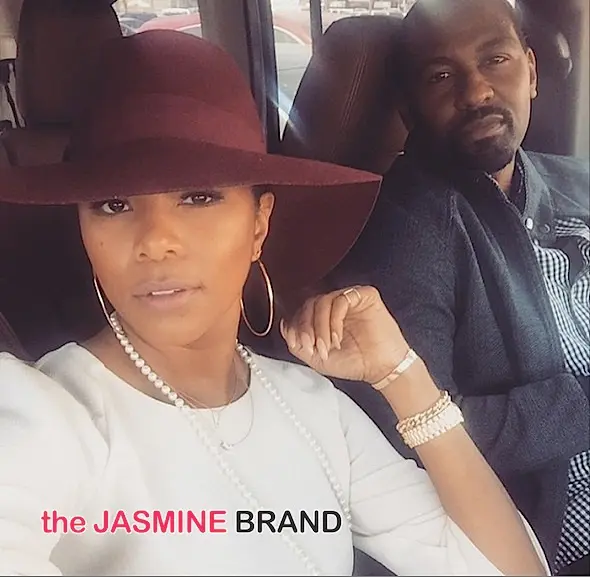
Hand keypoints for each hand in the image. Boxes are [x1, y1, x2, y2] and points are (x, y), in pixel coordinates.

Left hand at [280, 286, 409, 383]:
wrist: (381, 369)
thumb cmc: (353, 363)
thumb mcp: (317, 358)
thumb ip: (298, 344)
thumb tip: (285, 326)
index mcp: (323, 316)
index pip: (301, 310)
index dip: (295, 326)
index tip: (298, 343)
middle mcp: (335, 305)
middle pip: (309, 304)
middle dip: (306, 327)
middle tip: (312, 346)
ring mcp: (349, 298)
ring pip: (322, 301)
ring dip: (320, 326)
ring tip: (328, 346)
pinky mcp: (364, 295)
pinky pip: (341, 299)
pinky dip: (334, 320)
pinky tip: (338, 337)